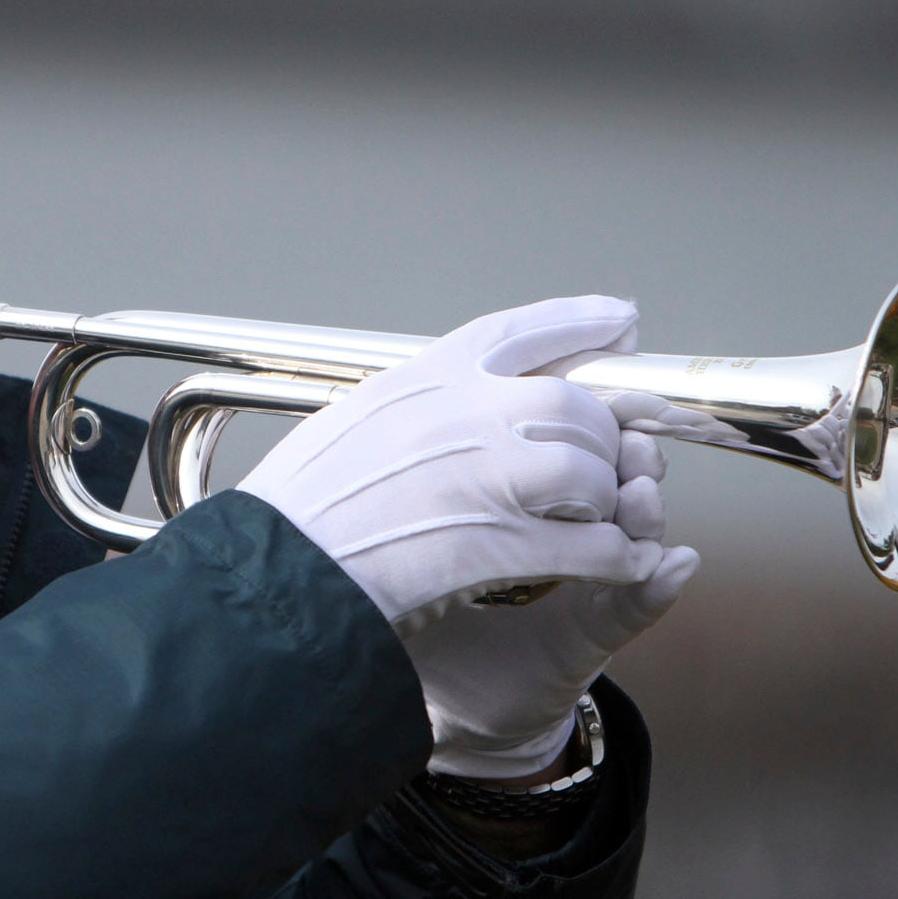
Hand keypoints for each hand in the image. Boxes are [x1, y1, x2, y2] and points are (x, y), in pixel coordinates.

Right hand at [238, 295, 660, 627]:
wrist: (276, 574)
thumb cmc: (298, 510)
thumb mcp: (353, 422)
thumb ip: (415, 405)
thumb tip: (454, 395)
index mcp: (425, 379)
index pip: (522, 332)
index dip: (582, 324)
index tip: (621, 323)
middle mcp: (463, 416)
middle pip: (573, 406)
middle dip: (599, 437)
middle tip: (603, 459)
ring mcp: (485, 479)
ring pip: (591, 473)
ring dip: (603, 502)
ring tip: (589, 520)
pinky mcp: (500, 546)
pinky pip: (592, 546)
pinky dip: (613, 557)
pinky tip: (613, 563)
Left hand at [407, 425, 698, 778]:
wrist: (447, 707)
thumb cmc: (427, 623)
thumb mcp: (409, 561)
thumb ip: (416, 515)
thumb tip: (392, 438)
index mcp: (520, 508)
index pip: (562, 451)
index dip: (584, 421)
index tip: (586, 395)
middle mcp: (562, 536)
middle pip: (612, 478)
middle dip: (624, 452)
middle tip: (627, 440)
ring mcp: (586, 584)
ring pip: (634, 533)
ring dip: (644, 510)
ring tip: (641, 494)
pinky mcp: (593, 637)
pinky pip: (633, 608)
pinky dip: (656, 588)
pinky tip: (671, 567)